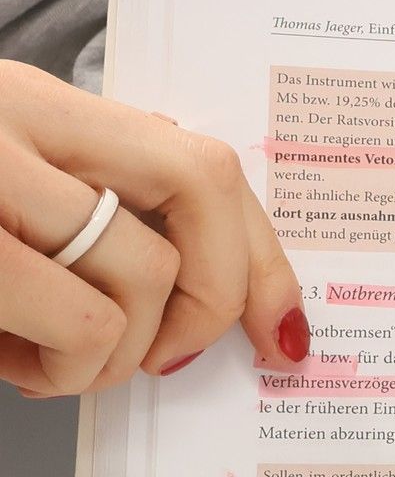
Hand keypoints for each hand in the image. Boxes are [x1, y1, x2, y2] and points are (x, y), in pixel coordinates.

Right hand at [0, 59, 306, 396]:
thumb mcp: (9, 198)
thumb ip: (90, 214)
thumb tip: (195, 291)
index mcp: (41, 107)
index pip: (201, 163)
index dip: (261, 257)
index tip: (284, 331)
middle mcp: (21, 115)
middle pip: (202, 189)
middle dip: (212, 303)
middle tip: (162, 360)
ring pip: (147, 271)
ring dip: (116, 353)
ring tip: (53, 368)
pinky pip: (82, 321)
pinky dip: (66, 370)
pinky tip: (19, 368)